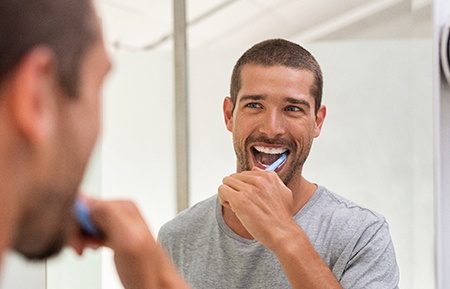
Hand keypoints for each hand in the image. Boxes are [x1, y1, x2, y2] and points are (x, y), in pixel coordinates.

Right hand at [69, 197, 189, 288]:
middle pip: (84, 212)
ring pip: (85, 222)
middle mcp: (121, 212)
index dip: (74, 221)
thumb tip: (85, 199)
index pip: (85, 202)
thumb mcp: (127, 239)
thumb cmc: (147, 269)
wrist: (156, 285)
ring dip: (79, 236)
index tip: (76, 239)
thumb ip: (108, 215)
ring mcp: (117, 224)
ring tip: (86, 249)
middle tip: (80, 248)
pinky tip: (90, 248)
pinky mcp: (114, 235)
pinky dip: (85, 240)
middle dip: (76, 230)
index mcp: (123, 207)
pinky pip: (91, 230)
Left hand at [218, 167, 295, 249]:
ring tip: (238, 207)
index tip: (250, 199)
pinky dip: (224, 200)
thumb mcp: (283, 192)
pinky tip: (234, 209)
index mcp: (268, 176)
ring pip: (226, 182)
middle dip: (235, 190)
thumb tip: (255, 169)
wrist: (283, 233)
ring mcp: (249, 189)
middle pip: (234, 177)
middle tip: (243, 204)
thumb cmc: (282, 217)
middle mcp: (258, 180)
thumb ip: (271, 178)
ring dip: (229, 195)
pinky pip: (222, 190)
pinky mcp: (240, 200)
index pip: (245, 174)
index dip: (244, 187)